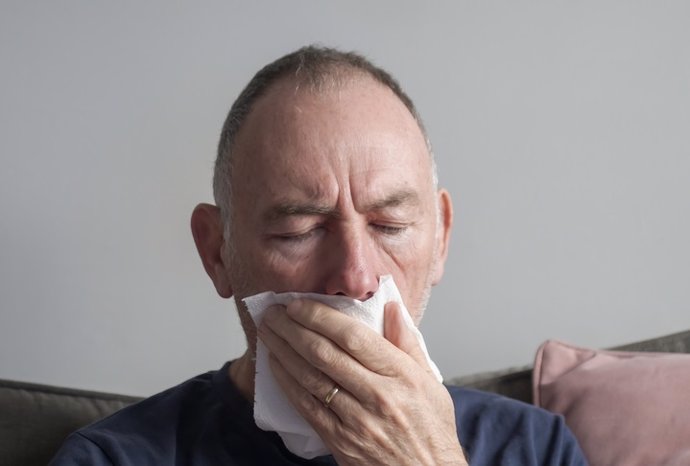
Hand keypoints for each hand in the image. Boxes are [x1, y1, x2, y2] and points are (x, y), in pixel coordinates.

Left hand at [258, 299, 467, 465]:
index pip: (353, 336)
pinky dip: (287, 382)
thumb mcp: (430, 380)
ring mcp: (356, 421)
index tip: (299, 303)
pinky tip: (275, 365)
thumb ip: (408, 341)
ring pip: (311, 377)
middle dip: (293, 328)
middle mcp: (377, 396)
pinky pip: (307, 406)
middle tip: (274, 311)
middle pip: (325, 353)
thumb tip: (390, 307)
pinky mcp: (340, 441)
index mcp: (401, 375)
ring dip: (284, 351)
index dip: (320, 317)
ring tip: (268, 332)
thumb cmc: (431, 429)